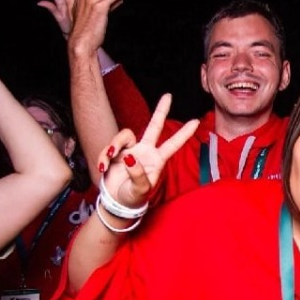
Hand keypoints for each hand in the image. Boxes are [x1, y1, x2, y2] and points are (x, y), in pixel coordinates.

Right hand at [97, 93, 196, 207]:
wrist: (116, 203)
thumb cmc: (133, 198)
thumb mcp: (140, 190)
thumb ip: (137, 175)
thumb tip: (129, 158)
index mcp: (156, 160)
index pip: (172, 144)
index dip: (184, 134)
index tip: (196, 122)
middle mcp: (145, 152)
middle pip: (154, 126)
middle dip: (161, 111)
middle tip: (168, 96)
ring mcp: (130, 151)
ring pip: (124, 135)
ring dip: (114, 145)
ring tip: (110, 158)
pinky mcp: (115, 154)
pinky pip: (108, 148)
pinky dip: (103, 158)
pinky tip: (103, 168)